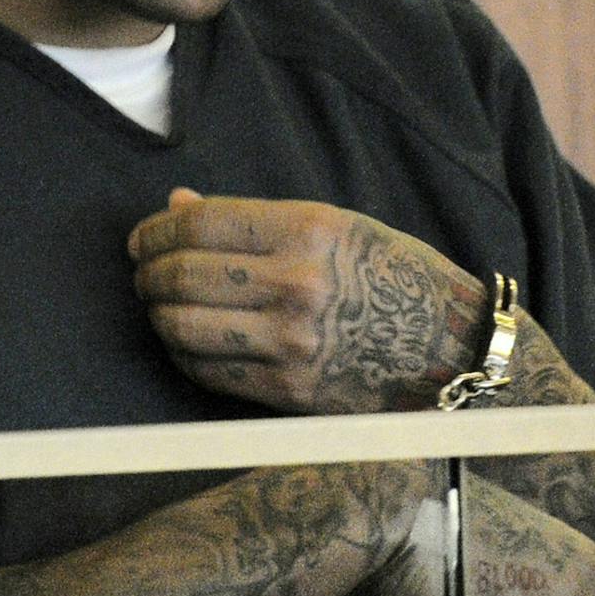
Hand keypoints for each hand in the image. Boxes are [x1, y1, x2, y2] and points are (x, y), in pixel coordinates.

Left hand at [128, 190, 473, 412]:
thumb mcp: (335, 227)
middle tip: (144, 272)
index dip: (157, 231)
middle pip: (185, 276)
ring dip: (158, 314)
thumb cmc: (391, 275)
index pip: (202, 225)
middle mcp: (298, 285)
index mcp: (311, 231)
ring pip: (185, 327)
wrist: (452, 347)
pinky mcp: (290, 390)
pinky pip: (208, 372)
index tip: (142, 238)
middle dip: (149, 273)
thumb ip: (253, 219)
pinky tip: (185, 342)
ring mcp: (293, 342)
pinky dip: (182, 355)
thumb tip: (177, 205)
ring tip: (158, 305)